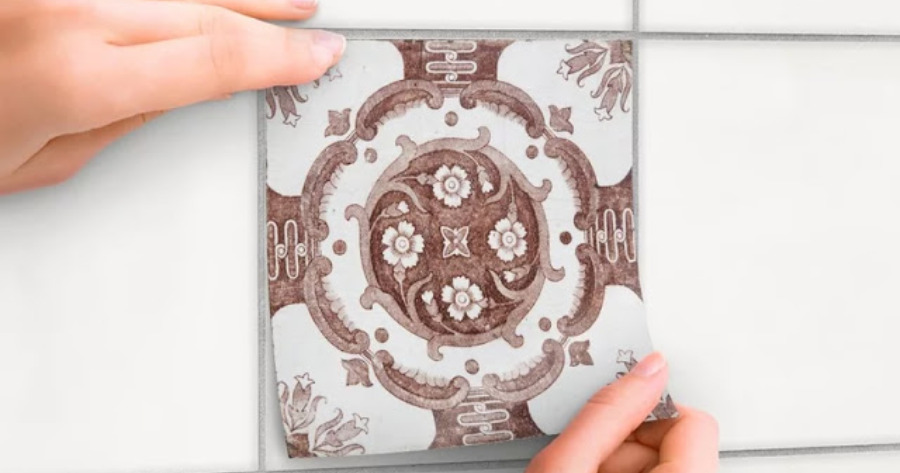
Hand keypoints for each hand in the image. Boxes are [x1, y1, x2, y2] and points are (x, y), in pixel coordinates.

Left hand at [0, 0, 343, 193]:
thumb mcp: (46, 161)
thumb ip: (128, 118)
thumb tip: (189, 82)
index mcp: (74, 73)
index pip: (217, 55)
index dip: (280, 54)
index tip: (316, 53)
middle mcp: (60, 5)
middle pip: (203, 2)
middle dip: (268, 13)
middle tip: (306, 19)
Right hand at [527, 353, 718, 472]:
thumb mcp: (563, 468)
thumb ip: (606, 414)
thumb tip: (647, 367)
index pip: (694, 421)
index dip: (644, 414)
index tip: (610, 419)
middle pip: (675, 443)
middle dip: (625, 444)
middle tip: (585, 462)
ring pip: (663, 463)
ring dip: (619, 464)